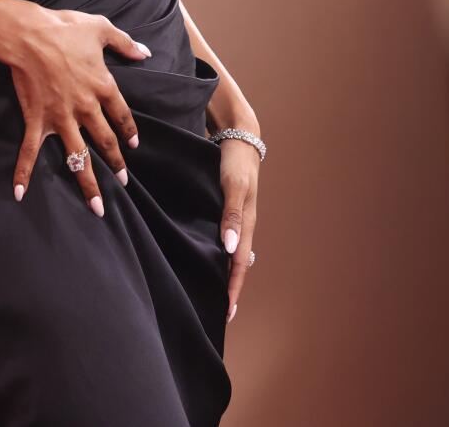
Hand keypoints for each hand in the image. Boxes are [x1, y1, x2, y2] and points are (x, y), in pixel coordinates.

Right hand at [3, 6, 150, 217]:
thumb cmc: (63, 28)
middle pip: (105, 142)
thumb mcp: (101, 28)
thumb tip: (145, 52)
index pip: (122, 116)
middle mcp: (86, 108)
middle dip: (116, 164)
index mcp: (103, 86)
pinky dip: (24, 172)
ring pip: (78, 157)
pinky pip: (30, 151)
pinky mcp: (37, 120)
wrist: (28, 34)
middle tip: (123, 181)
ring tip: (97, 206)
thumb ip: (125, 43)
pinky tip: (20, 193)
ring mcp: (61, 118)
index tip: (133, 145)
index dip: (129, 132)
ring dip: (88, 183)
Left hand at [217, 136, 260, 323]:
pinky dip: (215, 253)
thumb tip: (229, 248)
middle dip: (228, 288)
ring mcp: (233, 217)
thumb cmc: (235, 161)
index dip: (232, 288)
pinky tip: (203, 258)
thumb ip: (231, 214)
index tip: (226, 312)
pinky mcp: (224, 208)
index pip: (239, 264)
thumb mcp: (234, 185)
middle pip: (235, 264)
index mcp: (245, 223)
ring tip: (209, 292)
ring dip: (221, 272)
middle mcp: (240, 224)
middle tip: (217, 313)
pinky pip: (221, 238)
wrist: (238, 136)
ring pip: (228, 253)